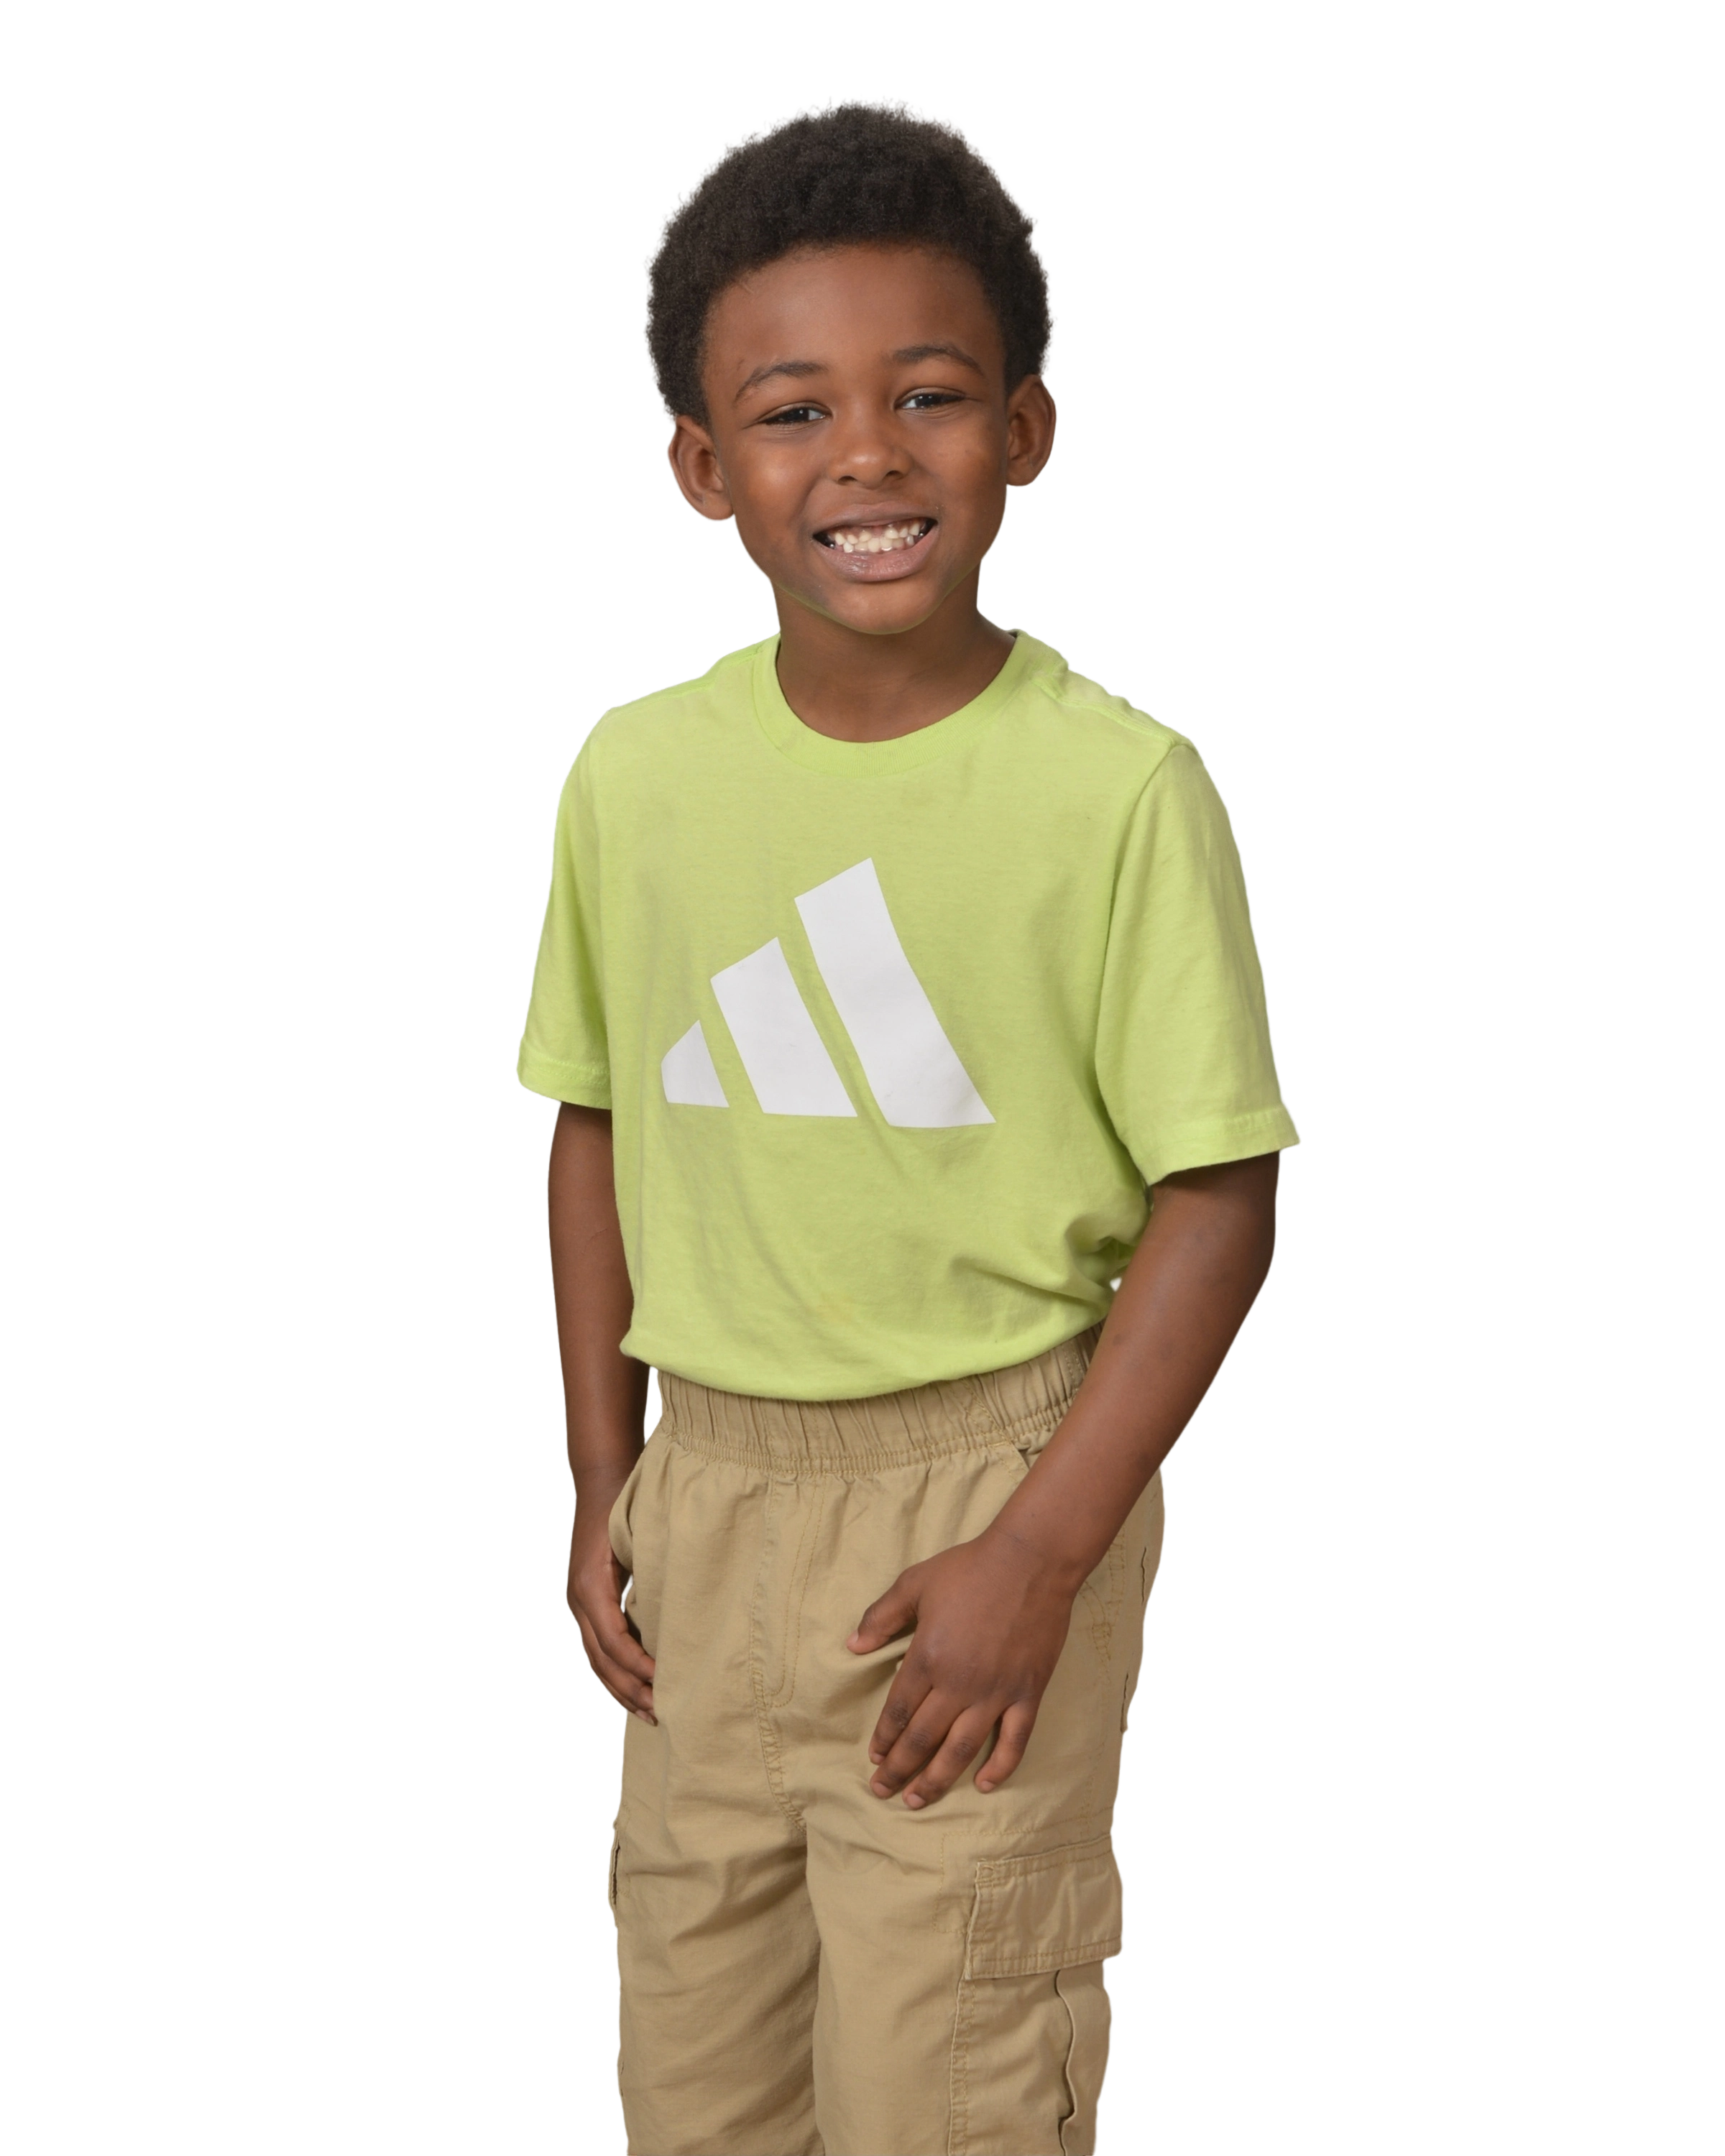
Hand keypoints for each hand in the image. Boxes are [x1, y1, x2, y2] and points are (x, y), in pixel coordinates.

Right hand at [567, 1496, 656, 1723]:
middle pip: (603, 1659)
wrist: (602, 1479)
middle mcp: (581, 1599)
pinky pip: (597, 1647)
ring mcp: (580, 1603)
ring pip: (597, 1660)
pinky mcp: (588, 1603)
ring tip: (648, 1714)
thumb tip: (681, 1608)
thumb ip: (653, 1568)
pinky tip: (631, 1688)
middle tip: (661, 1713)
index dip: (637, 1666)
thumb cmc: (625, 1502)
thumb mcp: (639, 1533)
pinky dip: (613, 1672)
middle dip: (631, 1690)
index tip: (662, 1683)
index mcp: (592, 1586)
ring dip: (621, 1689)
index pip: (613, 1640)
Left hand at [845, 1527, 1078, 1807]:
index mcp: (927, 1657)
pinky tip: (982, 1785)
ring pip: (960, 1750)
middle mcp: (958, 1683)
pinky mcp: (1028, 1693)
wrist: (1032, 1560)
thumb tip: (852, 1646)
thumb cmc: (970, 1568)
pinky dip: (999, 1767)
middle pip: (922, 1739)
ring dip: (936, 1779)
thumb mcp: (915, 1583)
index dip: (883, 1739)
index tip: (874, 1759)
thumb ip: (881, 1616)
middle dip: (899, 1770)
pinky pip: (1013, 1741)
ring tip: (917, 1801)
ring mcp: (995, 1692)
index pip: (898, 1711)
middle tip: (882, 1792)